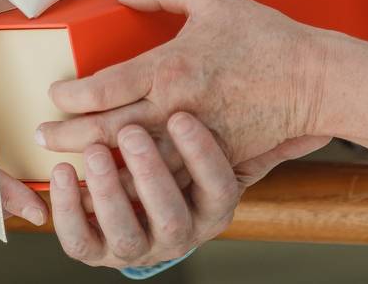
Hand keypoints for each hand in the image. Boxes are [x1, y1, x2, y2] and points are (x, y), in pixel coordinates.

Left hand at [37, 0, 330, 167]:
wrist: (314, 79)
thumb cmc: (264, 36)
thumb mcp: (212, 0)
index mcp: (170, 67)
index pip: (104, 87)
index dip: (72, 95)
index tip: (54, 96)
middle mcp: (177, 107)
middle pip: (108, 131)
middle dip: (71, 136)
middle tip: (43, 137)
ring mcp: (196, 138)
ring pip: (135, 161)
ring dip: (100, 164)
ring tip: (74, 165)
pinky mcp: (217, 158)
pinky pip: (171, 175)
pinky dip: (141, 183)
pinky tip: (122, 185)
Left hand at [49, 113, 249, 268]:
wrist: (140, 201)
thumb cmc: (181, 153)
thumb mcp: (213, 142)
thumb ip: (239, 131)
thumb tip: (305, 125)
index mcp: (212, 208)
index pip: (218, 189)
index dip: (201, 157)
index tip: (181, 117)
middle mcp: (180, 235)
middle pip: (173, 218)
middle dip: (151, 174)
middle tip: (132, 133)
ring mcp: (138, 248)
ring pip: (127, 235)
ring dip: (109, 193)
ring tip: (94, 151)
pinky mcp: (97, 251)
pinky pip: (80, 242)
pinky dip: (68, 211)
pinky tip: (61, 173)